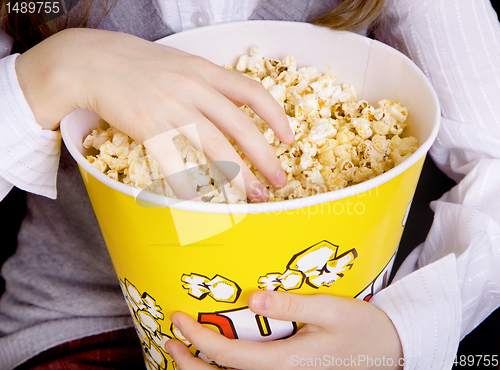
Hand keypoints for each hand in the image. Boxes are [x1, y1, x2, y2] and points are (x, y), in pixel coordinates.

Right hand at [15, 28, 292, 200]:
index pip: (252, 92)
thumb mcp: (179, 64)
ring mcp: (172, 109)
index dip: (275, 117)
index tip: (288, 137)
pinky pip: (176, 163)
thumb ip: (205, 82)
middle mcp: (194, 89)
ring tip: (254, 196)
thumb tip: (230, 105)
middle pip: (240, 129)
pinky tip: (201, 202)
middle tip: (278, 181)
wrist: (92, 61)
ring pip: (216, 149)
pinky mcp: (149, 127)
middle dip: (265, 158)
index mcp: (204, 72)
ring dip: (239, 177)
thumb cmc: (137, 65)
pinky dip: (190, 186)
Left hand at [165, 291, 402, 369]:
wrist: (387, 352)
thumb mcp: (330, 310)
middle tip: (170, 341)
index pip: (230, 355)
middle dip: (190, 364)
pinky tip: (217, 358)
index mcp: (287, 362)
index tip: (179, 319)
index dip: (199, 339)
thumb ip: (291, 304)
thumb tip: (253, 299)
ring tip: (182, 352)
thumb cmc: (361, 329)